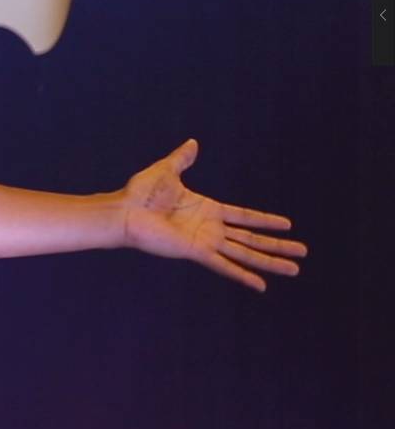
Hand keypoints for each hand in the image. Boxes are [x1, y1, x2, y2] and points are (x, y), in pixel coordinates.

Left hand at [119, 138, 305, 290]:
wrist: (125, 210)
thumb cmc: (141, 193)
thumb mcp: (167, 170)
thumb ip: (182, 159)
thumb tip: (192, 143)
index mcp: (208, 209)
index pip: (245, 216)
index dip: (265, 220)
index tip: (288, 224)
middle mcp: (211, 228)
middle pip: (252, 239)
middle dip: (277, 246)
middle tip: (302, 252)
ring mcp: (206, 241)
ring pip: (246, 253)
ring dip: (270, 262)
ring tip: (294, 269)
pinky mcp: (197, 251)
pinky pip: (225, 265)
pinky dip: (243, 275)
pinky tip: (261, 285)